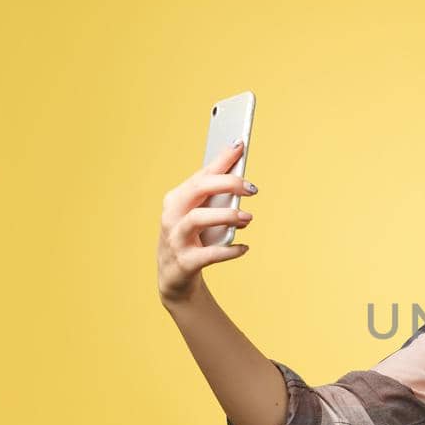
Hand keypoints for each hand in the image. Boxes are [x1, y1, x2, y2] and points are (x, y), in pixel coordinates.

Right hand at [158, 138, 256, 305]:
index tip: (240, 145)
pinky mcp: (184, 262)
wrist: (175, 278)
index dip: (221, 160)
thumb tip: (243, 180)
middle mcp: (172, 215)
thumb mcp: (202, 215)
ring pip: (198, 219)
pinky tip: (244, 248)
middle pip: (198, 190)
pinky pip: (209, 254)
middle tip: (252, 189)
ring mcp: (175, 239)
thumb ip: (218, 197)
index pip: (201, 174)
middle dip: (227, 184)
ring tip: (248, 218)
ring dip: (227, 216)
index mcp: (177, 199)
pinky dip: (229, 250)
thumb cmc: (193, 239)